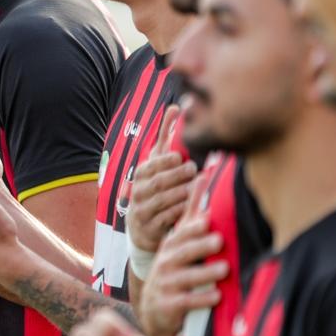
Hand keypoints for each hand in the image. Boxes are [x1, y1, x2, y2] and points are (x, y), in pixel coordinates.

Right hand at [126, 105, 195, 253]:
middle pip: (158, 183)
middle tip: (193, 170)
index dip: (163, 161)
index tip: (179, 156)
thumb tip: (174, 106)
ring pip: (163, 200)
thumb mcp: (157, 162)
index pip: (149, 166)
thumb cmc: (155, 187)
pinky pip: (167, 218)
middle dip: (176, 176)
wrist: (143, 226)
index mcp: (140, 175)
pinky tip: (193, 205)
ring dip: (181, 193)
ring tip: (197, 187)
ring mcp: (143, 211)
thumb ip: (165, 137)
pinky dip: (180, 211)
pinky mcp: (151, 228)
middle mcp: (138, 192)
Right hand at [137, 182, 228, 335]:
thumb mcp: (179, 242)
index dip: (192, 225)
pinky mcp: (169, 306)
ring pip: (185, 277)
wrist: (154, 308)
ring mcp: (165, 284)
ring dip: (205, 272)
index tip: (208, 218)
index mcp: (170, 246)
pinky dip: (201, 299)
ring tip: (224, 269)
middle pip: (181, 252)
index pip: (180, 233)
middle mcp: (165, 262)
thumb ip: (191, 213)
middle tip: (218, 240)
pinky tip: (216, 296)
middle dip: (199, 245)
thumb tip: (204, 176)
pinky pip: (186, 302)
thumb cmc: (174, 269)